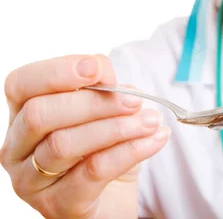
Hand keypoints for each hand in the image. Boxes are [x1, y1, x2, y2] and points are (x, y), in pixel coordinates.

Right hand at [0, 54, 169, 218]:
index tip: (97, 67)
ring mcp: (32, 181)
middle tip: (136, 99)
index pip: (21, 85)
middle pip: (41, 114)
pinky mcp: (59, 205)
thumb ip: (100, 88)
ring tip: (152, 120)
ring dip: (117, 127)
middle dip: (94, 102)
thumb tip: (104, 72)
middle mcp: (17, 149)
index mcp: (22, 116)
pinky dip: (130, 151)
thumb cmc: (104, 151)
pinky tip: (155, 139)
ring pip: (65, 144)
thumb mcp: (104, 112)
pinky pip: (93, 172)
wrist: (113, 200)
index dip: (57, 72)